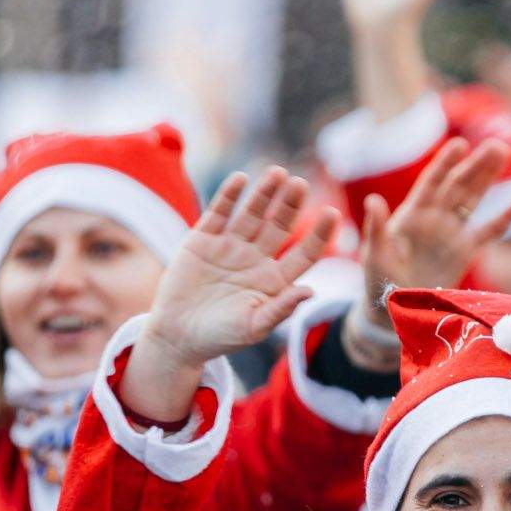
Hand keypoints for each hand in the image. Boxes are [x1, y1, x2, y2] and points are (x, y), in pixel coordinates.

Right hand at [142, 168, 338, 369]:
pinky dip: (228, 196)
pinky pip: (219, 212)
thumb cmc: (219, 337)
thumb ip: (281, 308)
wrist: (177, 336)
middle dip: (291, 205)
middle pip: (280, 226)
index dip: (319, 234)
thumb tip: (311, 291)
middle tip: (301, 184)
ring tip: (277, 173)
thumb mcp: (253, 327)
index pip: (305, 252)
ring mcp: (230, 246)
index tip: (332, 214)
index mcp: (275, 280)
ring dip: (264, 193)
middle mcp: (256, 258)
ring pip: (252, 214)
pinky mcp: (203, 239)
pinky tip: (240, 179)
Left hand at [358, 136, 510, 316]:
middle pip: (458, 185)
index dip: (445, 164)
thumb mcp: (375, 253)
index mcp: (412, 214)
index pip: (432, 183)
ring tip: (504, 153)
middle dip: (476, 165)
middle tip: (496, 145)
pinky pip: (487, 233)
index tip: (459, 145)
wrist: (393, 308)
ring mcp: (451, 233)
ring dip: (488, 178)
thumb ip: (375, 227)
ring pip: (474, 200)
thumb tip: (372, 200)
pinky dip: (502, 221)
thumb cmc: (378, 279)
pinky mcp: (464, 252)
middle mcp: (434, 218)